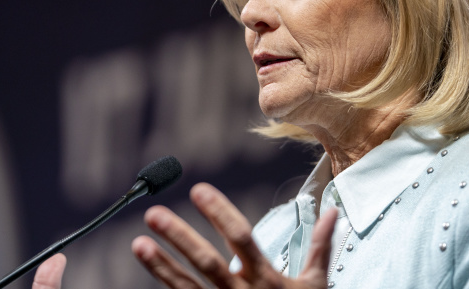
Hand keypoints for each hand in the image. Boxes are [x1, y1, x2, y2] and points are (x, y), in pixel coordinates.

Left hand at [132, 182, 336, 288]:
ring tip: (138, 243)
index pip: (241, 237)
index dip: (220, 212)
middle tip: (153, 214)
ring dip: (161, 265)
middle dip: (179, 237)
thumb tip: (330, 211)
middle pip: (207, 262)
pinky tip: (148, 271)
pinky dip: (166, 287)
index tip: (198, 190)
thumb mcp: (315, 284)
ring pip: (187, 287)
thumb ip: (320, 246)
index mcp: (267, 279)